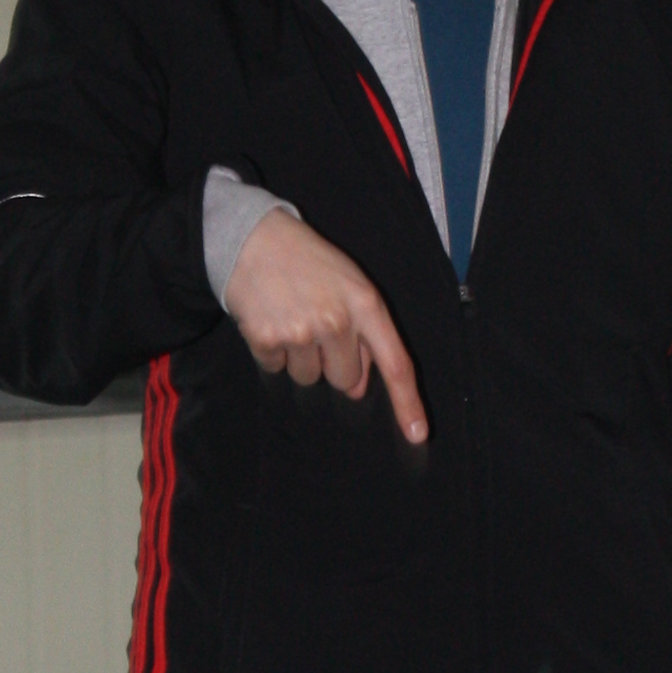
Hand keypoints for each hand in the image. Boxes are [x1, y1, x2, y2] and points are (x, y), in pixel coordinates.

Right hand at [224, 211, 425, 444]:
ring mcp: (302, 332)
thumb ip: (364, 334)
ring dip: (300, 357)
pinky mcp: (267, 339)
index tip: (417, 434)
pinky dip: (272, 351)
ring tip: (291, 317)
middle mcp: (337, 321)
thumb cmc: (309, 263)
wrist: (253, 238)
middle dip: (332, 363)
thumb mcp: (350, 285)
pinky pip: (276, 369)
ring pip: (308, 378)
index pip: (395, 363)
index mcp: (366, 305)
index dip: (407, 402)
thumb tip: (359, 386)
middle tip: (315, 325)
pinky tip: (271, 318)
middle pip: (345, 380)